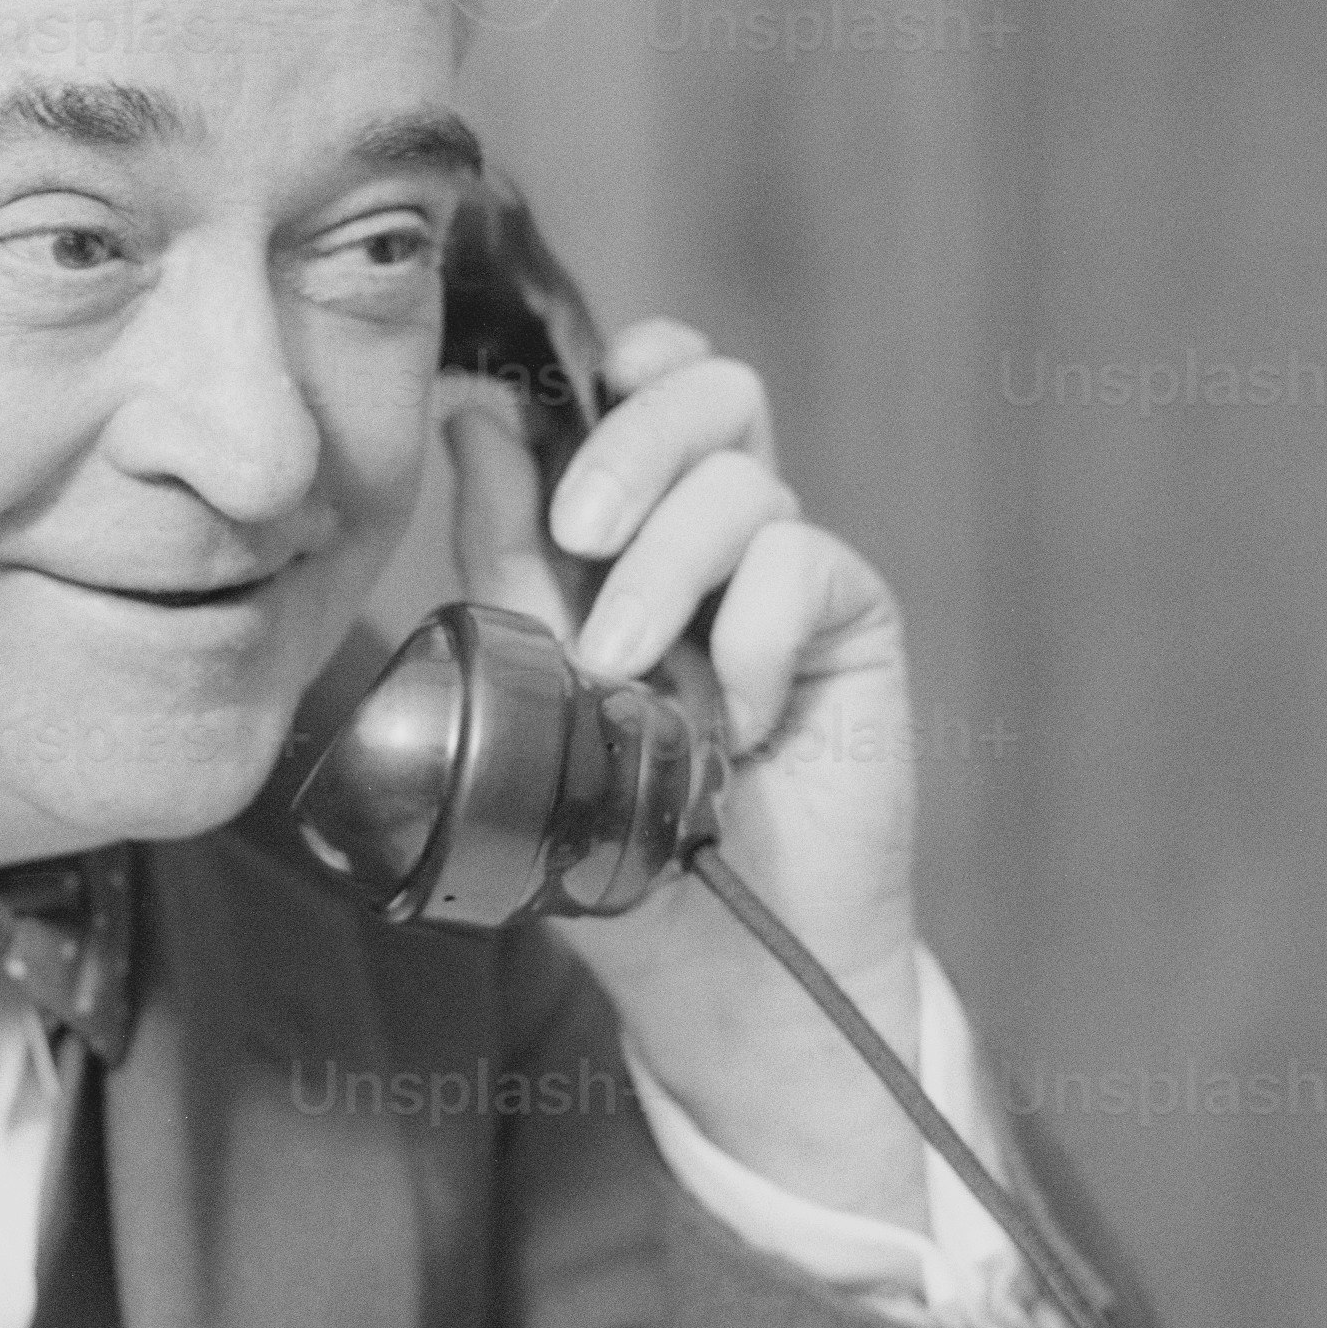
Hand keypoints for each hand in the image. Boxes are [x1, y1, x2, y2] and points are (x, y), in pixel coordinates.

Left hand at [442, 322, 926, 1222]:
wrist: (715, 962)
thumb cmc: (611, 836)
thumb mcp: (530, 684)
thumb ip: (508, 553)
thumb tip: (475, 416)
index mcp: (636, 530)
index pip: (649, 388)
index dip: (629, 365)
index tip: (576, 390)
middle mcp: (720, 537)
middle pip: (712, 392)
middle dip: (632, 443)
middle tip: (579, 533)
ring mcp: (789, 578)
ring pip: (745, 478)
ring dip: (666, 566)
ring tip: (624, 674)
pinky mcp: (851, 626)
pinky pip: (801, 564)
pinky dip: (747, 636)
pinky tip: (732, 723)